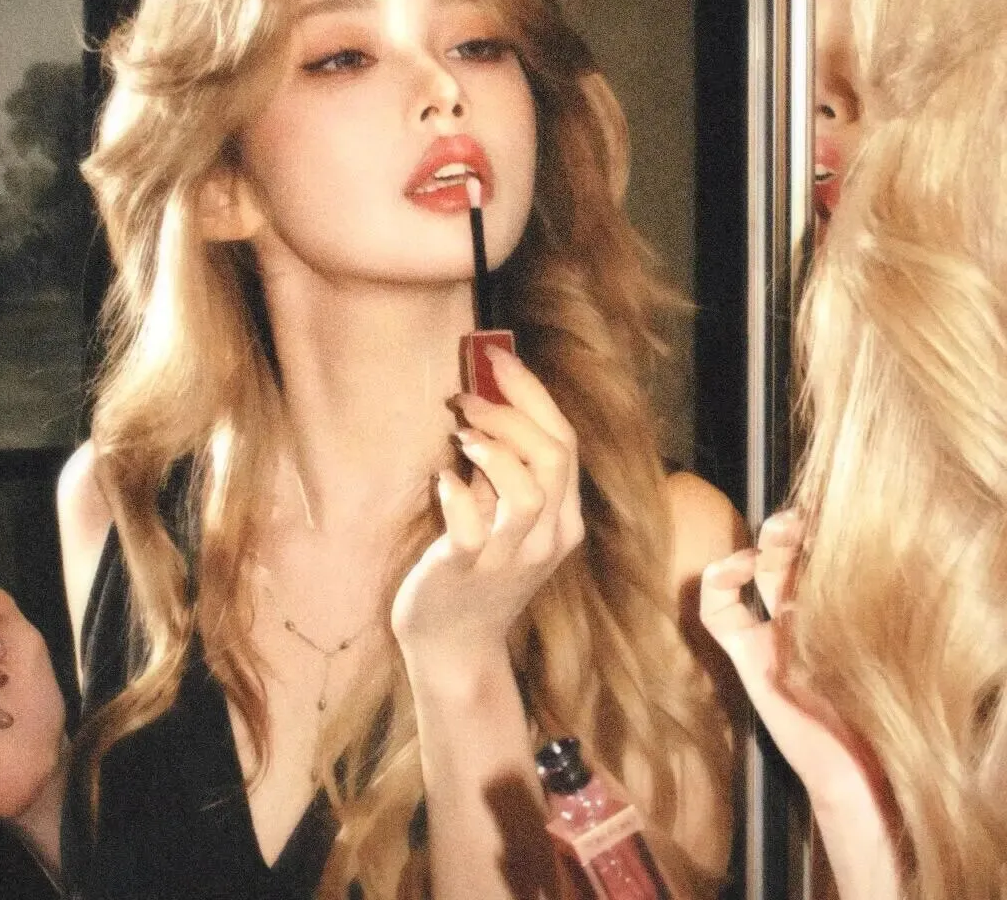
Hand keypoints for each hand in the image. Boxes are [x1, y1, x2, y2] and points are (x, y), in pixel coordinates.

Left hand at [391, 346, 583, 679]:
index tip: (498, 358)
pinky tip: (442, 480)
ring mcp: (510, 559)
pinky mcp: (468, 572)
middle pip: (554, 456)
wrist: (454, 649)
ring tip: (460, 435)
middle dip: (511, 412)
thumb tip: (487, 405)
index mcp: (563, 520)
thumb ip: (505, 473)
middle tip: (467, 396)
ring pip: (529, 489)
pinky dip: (457, 493)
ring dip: (494, 448)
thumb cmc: (475, 574)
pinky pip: (472, 526)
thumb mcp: (503, 521)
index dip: (532, 393)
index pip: (565, 442)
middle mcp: (547, 538)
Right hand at [700, 514, 903, 896]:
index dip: (819, 528)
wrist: (861, 770)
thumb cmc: (887, 709)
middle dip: (791, 528)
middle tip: (802, 516)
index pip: (820, 555)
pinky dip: (719, 580)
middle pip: (787, 553)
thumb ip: (876, 597)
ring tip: (781, 530)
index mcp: (838, 611)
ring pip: (756, 570)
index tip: (833, 509)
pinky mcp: (746, 654)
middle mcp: (802, 616)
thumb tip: (897, 542)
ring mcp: (771, 634)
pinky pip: (718, 611)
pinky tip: (738, 566)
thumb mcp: (887, 637)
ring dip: (764, 543)